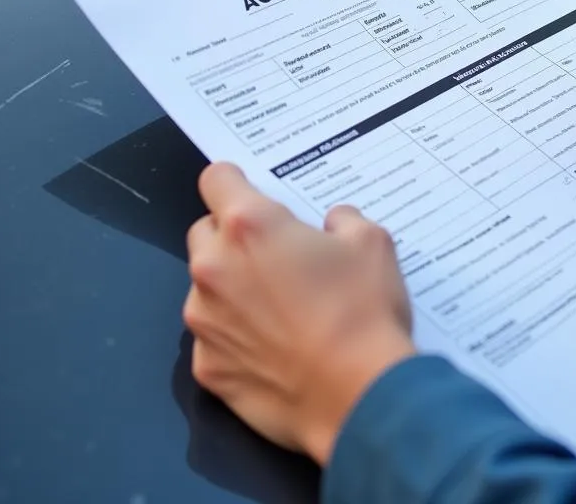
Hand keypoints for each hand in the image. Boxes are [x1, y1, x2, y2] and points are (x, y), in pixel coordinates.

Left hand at [183, 163, 414, 465]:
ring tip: (280, 307)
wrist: (358, 396)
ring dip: (232, 287)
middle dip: (233, 236)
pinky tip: (275, 348)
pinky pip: (213, 337)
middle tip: (277, 254)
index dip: (236, 181)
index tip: (256, 194)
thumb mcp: (371, 241)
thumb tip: (331, 224)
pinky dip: (235, 336)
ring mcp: (204, 322)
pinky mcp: (206, 368)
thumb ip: (342, 220)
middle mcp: (214, 268)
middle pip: (204, 232)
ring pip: (205, 287)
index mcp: (249, 226)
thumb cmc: (364, 310)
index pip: (216, 177)